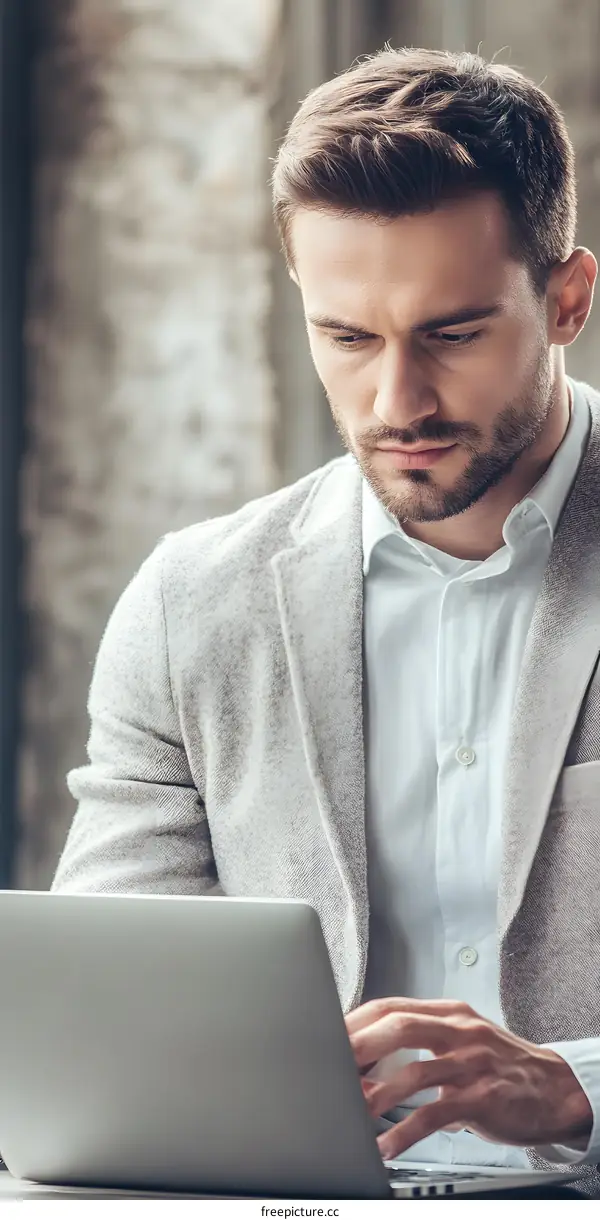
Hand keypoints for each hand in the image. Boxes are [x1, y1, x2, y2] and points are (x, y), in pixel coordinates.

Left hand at [345, 998, 592, 1160]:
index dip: (356, 1021)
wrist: (555, 1088)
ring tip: (353, 1113)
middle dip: (359, 1045)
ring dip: (379, 1094)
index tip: (327, 1036)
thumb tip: (363, 1062)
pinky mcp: (483, 1097)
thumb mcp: (460, 1041)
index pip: (392, 1006)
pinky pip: (437, 1115)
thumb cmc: (499, 1066)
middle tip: (330, 1065)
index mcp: (448, 1014)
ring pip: (417, 1072)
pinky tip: (387, 1145)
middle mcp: (459, 1031)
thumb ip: (419, 1043)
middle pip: (400, 1026)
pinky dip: (407, 1131)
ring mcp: (472, 1063)